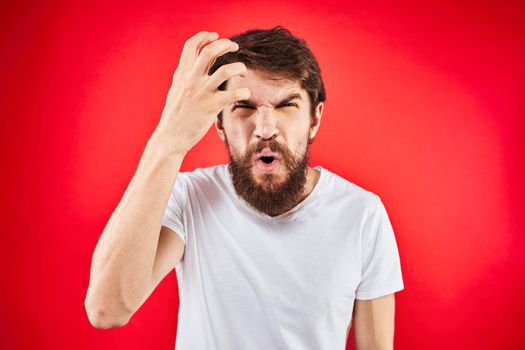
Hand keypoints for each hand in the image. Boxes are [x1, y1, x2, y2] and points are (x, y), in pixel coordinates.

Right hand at [152, 31, 249, 154]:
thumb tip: (196, 68)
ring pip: (225, 70)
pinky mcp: (211, 107)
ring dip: (239, 67)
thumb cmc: (175, 116)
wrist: (170, 137)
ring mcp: (202, 93)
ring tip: (242, 72)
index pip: (190, 45)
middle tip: (235, 47)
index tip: (216, 36)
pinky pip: (233, 94)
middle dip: (226, 44)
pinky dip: (243, 91)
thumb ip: (187, 78)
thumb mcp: (176, 91)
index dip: (204, 36)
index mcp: (182, 74)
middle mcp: (191, 80)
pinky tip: (245, 94)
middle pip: (210, 51)